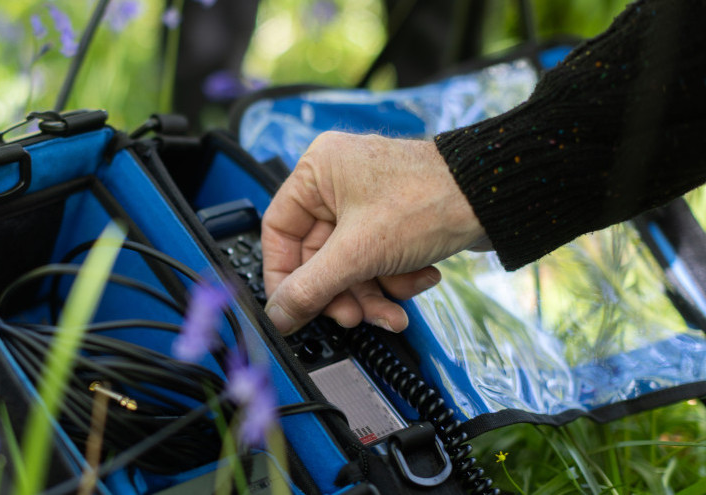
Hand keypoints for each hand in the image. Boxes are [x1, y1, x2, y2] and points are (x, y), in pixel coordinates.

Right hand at [261, 131, 487, 334]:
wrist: (496, 200)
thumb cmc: (432, 198)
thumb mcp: (359, 252)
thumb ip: (311, 288)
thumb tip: (278, 315)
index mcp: (318, 172)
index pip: (279, 232)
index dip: (284, 276)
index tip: (292, 309)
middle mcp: (338, 183)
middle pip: (318, 257)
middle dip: (341, 293)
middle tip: (352, 316)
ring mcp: (367, 202)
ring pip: (350, 266)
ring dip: (371, 295)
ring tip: (392, 311)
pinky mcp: (393, 221)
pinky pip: (376, 262)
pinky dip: (394, 280)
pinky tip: (418, 281)